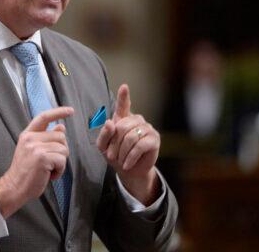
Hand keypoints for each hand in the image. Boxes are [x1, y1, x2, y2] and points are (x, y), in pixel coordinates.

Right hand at [0, 106, 73, 217]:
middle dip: (61, 151)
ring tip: (48, 169)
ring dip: (60, 163)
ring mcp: (36, 147)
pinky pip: (62, 160)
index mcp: (27, 134)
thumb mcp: (33, 151)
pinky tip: (49, 175)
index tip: (70, 111)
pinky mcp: (42, 158)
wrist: (13, 187)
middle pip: (60, 136)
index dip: (58, 112)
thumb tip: (61, 127)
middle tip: (50, 163)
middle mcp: (31, 138)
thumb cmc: (24, 172)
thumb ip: (46, 138)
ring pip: (63, 149)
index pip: (44, 117)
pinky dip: (59, 171)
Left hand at [96, 84, 160, 204]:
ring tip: (120, 160)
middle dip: (114, 144)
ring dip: (122, 152)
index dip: (123, 96)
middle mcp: (136, 120)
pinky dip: (130, 156)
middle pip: (122, 127)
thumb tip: (110, 123)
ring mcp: (147, 127)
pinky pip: (140, 145)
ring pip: (130, 137)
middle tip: (111, 156)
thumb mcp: (103, 146)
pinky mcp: (154, 139)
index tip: (124, 87)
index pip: (123, 105)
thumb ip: (104, 134)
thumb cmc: (116, 156)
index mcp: (123, 118)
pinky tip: (127, 164)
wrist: (129, 171)